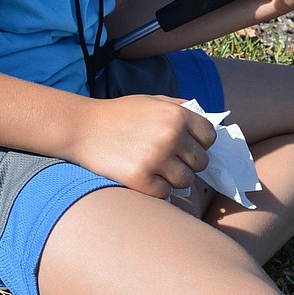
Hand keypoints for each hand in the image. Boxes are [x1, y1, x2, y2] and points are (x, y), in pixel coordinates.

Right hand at [73, 94, 215, 198]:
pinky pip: (165, 193)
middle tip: (167, 159)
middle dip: (186, 162)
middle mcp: (170, 136)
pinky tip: (142, 176)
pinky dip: (156, 189)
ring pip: (185, 181)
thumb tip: (210, 124)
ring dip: (172, 178)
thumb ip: (181, 109)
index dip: (199, 143)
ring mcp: (156, 158)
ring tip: (154, 168)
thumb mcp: (152, 101)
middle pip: (200, 162)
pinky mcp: (140, 179)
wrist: (82, 128)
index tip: (185, 146)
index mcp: (177, 115)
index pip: (209, 137)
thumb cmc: (119, 114)